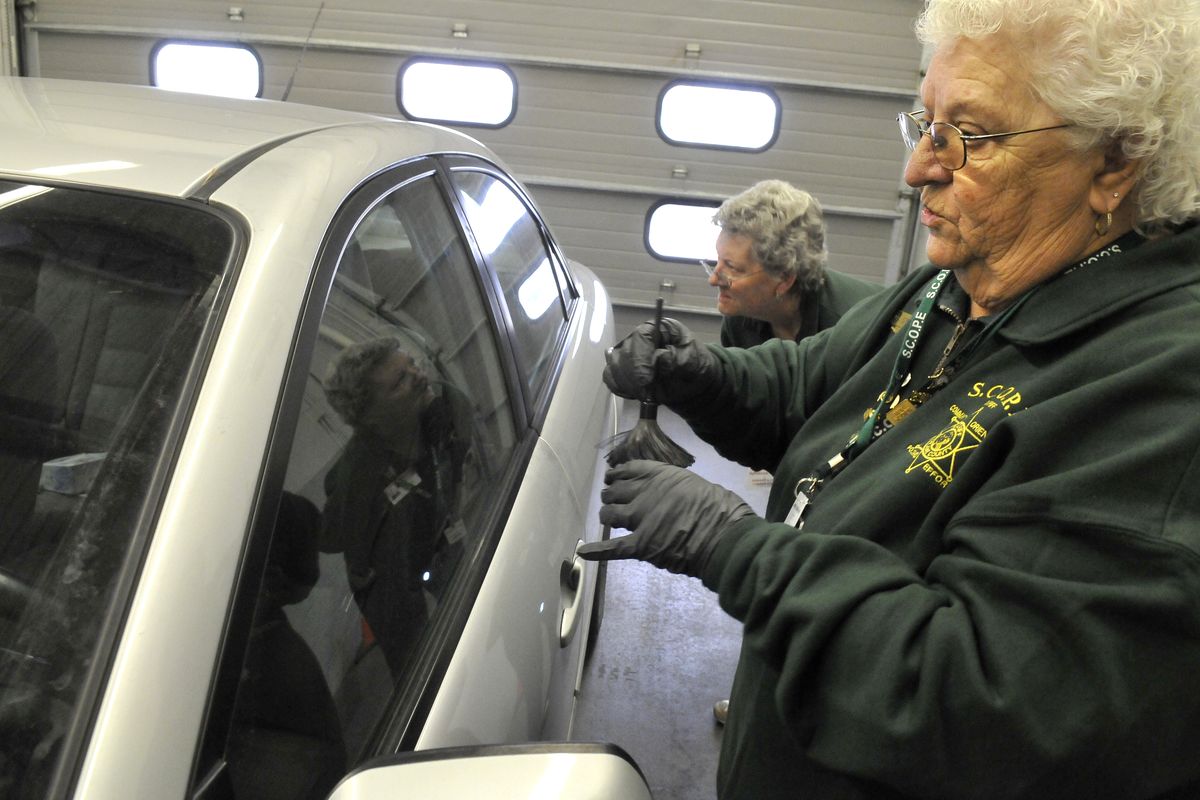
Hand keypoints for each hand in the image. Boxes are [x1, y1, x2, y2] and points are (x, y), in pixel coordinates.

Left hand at [578, 460, 754, 577]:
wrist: (725, 536)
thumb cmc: (721, 510)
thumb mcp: (695, 485)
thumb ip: (674, 487)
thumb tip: (667, 496)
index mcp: (661, 475)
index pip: (629, 470)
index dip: (617, 475)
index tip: (613, 478)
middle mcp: (645, 493)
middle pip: (615, 491)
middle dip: (611, 496)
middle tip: (610, 501)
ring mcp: (641, 519)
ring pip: (610, 515)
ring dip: (607, 516)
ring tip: (606, 518)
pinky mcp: (641, 545)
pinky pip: (613, 548)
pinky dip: (597, 551)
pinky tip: (583, 552)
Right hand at [602, 317, 716, 400]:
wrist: (690, 384)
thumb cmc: (693, 367)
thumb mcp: (694, 360)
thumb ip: (678, 357)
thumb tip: (660, 357)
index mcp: (657, 329)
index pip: (640, 336)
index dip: (640, 358)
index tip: (647, 380)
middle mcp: (638, 338)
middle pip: (624, 352)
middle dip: (634, 376)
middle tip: (646, 393)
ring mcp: (627, 353)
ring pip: (614, 366)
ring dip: (628, 384)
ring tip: (644, 395)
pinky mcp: (621, 369)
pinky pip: (611, 377)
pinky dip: (621, 388)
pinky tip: (635, 394)